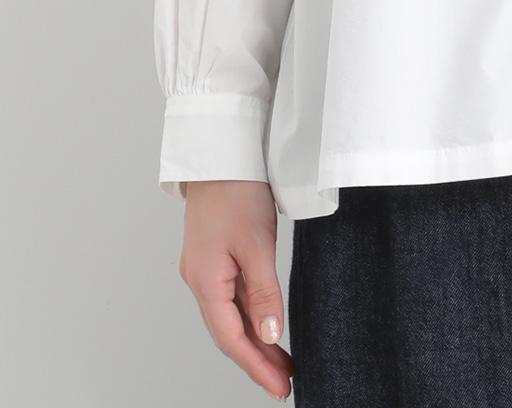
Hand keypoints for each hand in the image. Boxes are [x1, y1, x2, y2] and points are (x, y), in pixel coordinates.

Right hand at [177, 179, 293, 400]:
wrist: (221, 153)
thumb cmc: (237, 191)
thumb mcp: (257, 244)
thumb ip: (265, 293)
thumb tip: (272, 334)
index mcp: (205, 281)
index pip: (232, 338)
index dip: (256, 366)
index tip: (279, 387)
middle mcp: (199, 280)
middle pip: (228, 332)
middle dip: (257, 360)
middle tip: (284, 382)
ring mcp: (204, 269)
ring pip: (230, 316)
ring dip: (255, 339)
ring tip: (282, 361)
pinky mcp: (214, 257)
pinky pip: (232, 297)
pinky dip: (250, 315)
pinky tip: (266, 325)